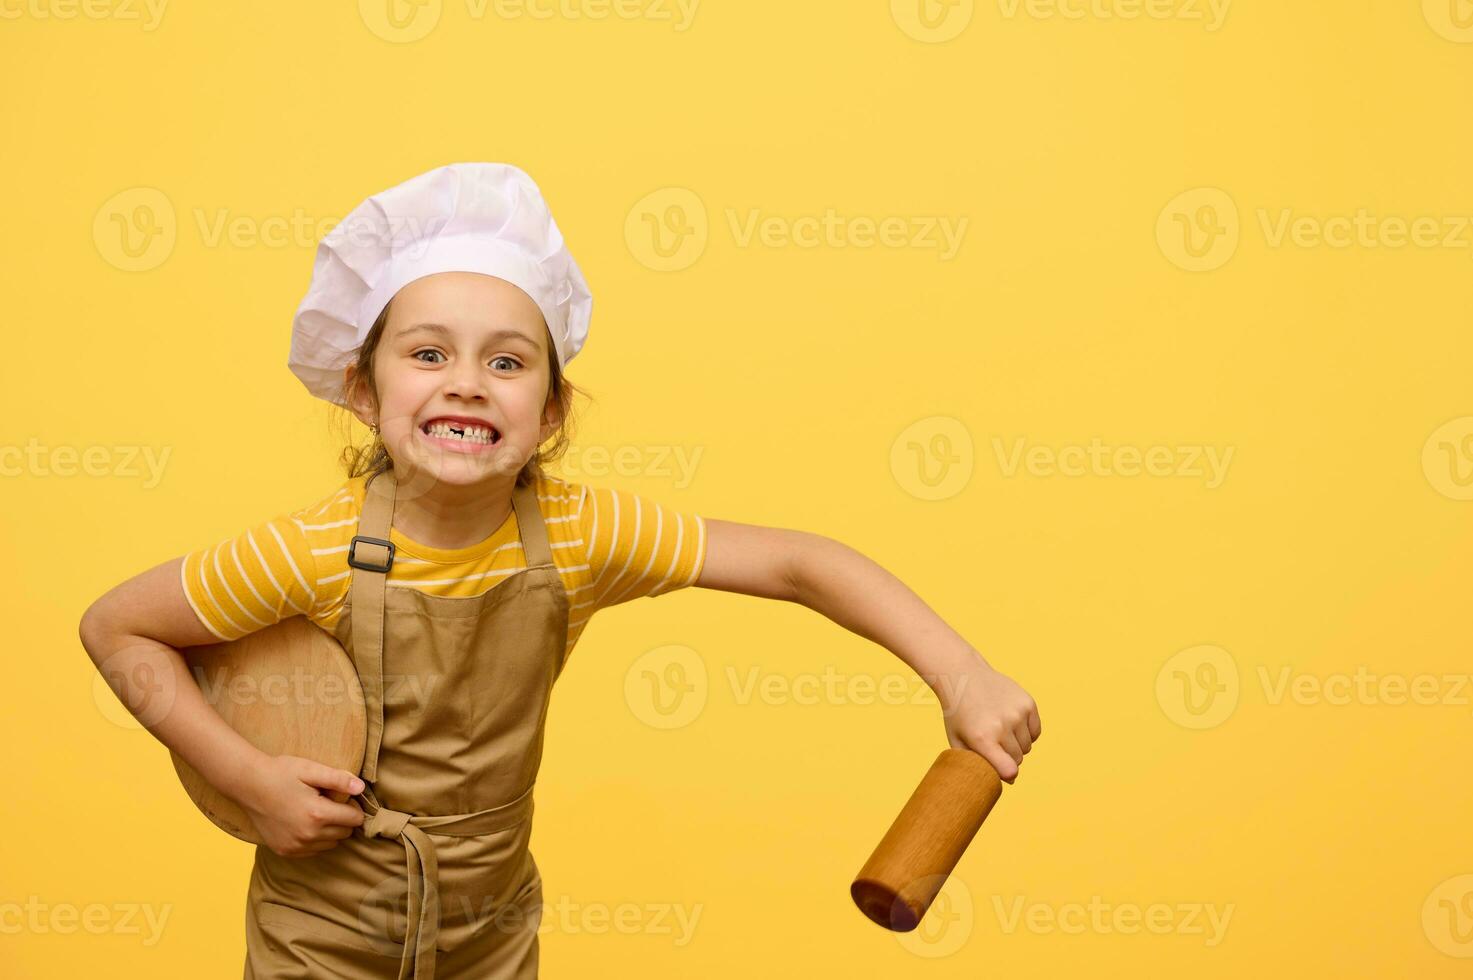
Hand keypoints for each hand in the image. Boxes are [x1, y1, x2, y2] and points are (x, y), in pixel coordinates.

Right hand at [236, 755, 366, 857]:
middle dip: (343, 819)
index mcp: (317, 814)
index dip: (352, 806)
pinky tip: (303, 823)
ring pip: (330, 844)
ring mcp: (295, 846)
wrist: (248, 785)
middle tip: (328, 803)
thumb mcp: (311, 769)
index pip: (355, 819)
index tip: (342, 797)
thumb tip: (361, 788)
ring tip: (315, 812)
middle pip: (345, 833)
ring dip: (329, 831)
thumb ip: (338, 779)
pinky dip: (314, 840)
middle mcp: (308, 835)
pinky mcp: (285, 851)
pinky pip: (313, 851)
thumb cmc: (281, 773)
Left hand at [933, 658, 1040, 783]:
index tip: (1000, 769)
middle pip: (1018, 759)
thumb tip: (1011, 779)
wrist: (964, 675)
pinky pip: (1035, 731)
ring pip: (1027, 746)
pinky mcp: (1028, 703)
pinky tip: (1011, 722)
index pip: (1010, 770)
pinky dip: (1026, 732)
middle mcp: (1002, 726)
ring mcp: (1017, 713)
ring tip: (1000, 730)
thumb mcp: (957, 741)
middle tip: (993, 744)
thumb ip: (977, 764)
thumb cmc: (959, 714)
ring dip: (1017, 744)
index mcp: (983, 738)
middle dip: (1008, 757)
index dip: (1007, 773)